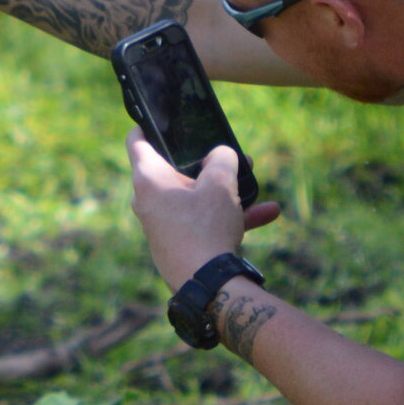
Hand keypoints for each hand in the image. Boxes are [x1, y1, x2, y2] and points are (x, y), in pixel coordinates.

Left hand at [126, 131, 281, 287]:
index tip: (160, 118)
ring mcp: (162, 225)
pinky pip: (202, 222)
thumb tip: (221, 155)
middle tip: (233, 158)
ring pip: (196, 199)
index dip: (147, 125)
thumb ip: (223, 159)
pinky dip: (228, 217)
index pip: (137, 141)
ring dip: (226, 193)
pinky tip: (266, 214)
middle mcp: (148, 201)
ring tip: (256, 188)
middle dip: (208, 165)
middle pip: (175, 171)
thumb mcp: (221, 184)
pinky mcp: (177, 244)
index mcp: (149, 179)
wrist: (207, 286)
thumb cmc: (206, 228)